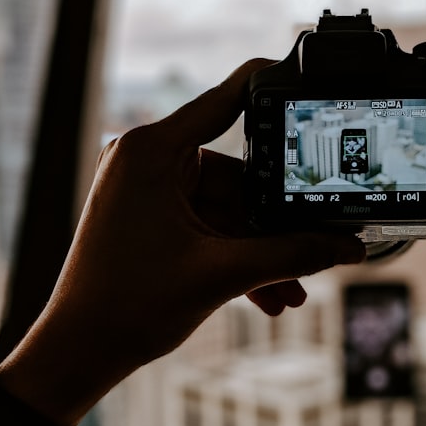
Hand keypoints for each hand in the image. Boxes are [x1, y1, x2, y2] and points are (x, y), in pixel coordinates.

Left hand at [0, 60, 365, 423]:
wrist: (79, 353)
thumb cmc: (126, 307)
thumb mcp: (223, 274)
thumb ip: (291, 254)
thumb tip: (346, 246)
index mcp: (151, 152)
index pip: (224, 102)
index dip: (268, 88)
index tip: (302, 72)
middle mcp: (146, 161)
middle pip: (237, 176)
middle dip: (275, 225)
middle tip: (315, 249)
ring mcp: (147, 190)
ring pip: (228, 211)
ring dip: (260, 251)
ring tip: (292, 290)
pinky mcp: (151, 217)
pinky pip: (208, 227)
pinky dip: (235, 257)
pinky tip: (269, 295)